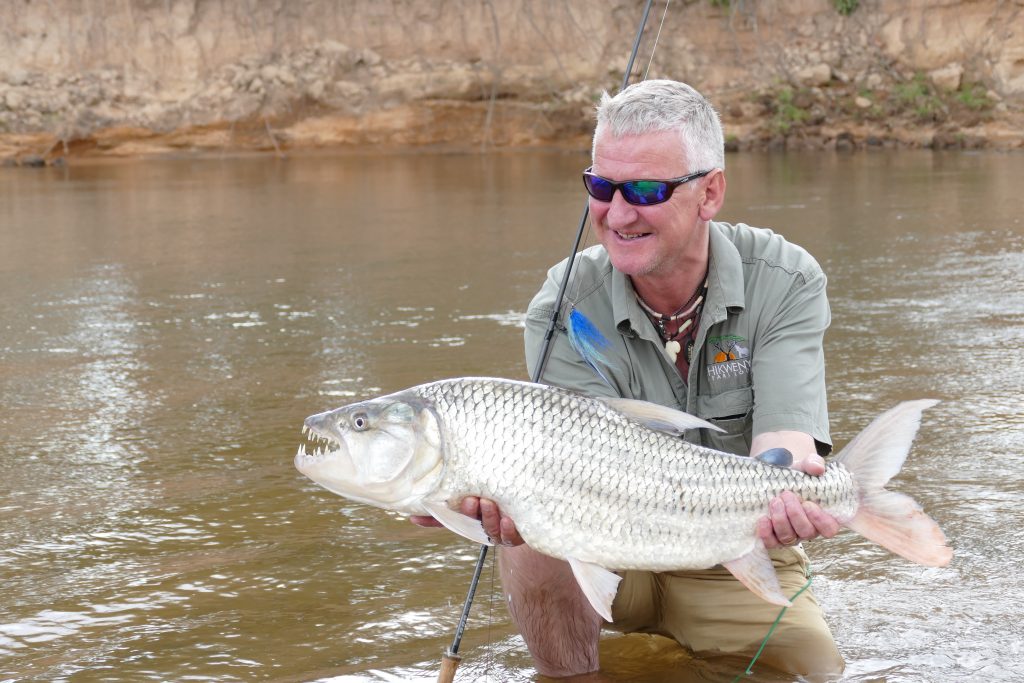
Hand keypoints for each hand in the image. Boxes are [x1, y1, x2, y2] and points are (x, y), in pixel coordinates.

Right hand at [410, 497, 524, 545]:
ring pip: (492, 528)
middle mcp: (484, 527)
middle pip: (473, 523)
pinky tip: (507, 519)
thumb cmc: (500, 500)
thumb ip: (453, 505)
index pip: (450, 519)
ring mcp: (501, 531)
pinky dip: (509, 529)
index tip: (419, 515)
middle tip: (470, 499)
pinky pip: (512, 536)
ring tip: (487, 502)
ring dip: (488, 516)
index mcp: (471, 519)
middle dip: (470, 512)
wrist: (533, 509)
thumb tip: (412, 513)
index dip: (433, 520)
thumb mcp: (477, 498)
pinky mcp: (520, 534)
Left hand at [757, 454, 839, 548]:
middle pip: (807, 532)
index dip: (821, 520)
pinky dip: (767, 533)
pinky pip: (771, 543)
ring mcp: (791, 534)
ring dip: (781, 520)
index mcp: (821, 516)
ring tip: (774, 501)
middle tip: (786, 495)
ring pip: (789, 538)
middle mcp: (808, 529)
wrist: (774, 477)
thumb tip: (817, 468)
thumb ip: (814, 464)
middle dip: (795, 515)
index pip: (829, 528)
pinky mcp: (773, 537)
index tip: (808, 504)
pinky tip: (763, 519)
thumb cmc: (795, 474)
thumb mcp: (804, 465)